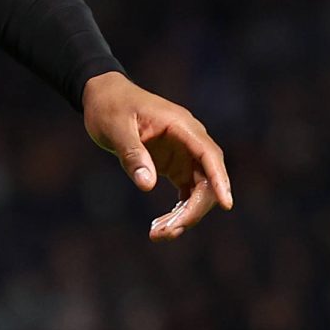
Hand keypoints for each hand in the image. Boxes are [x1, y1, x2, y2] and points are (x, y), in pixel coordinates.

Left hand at [82, 71, 232, 240]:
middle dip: (192, 210)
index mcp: (180, 125)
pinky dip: (178, 211)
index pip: (209, 155)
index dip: (220, 180)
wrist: (102, 96)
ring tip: (157, 233)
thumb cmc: (109, 106)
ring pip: (199, 191)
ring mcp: (184, 154)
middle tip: (163, 232)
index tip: (227, 205)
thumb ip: (132, 154)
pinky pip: (187, 193)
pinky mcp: (175, 165)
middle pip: (207, 180)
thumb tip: (147, 185)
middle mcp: (189, 140)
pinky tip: (160, 226)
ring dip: (185, 215)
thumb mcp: (116, 129)